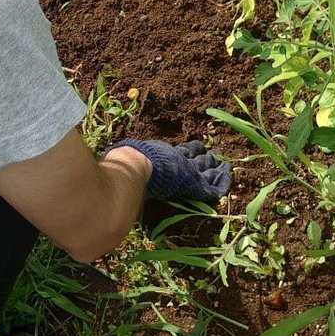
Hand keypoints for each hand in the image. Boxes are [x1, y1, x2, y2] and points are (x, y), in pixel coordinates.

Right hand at [102, 137, 231, 202]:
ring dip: (215, 168)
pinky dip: (220, 183)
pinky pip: (211, 186)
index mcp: (162, 155)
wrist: (133, 167)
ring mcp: (186, 170)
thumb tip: (107, 164)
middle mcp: (176, 160)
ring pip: (205, 169)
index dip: (187, 152)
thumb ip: (122, 163)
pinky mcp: (193, 183)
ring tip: (223, 164)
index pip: (178, 153)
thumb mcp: (124, 163)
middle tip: (213, 154)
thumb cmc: (125, 166)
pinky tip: (227, 180)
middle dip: (204, 157)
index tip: (194, 149)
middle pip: (194, 158)